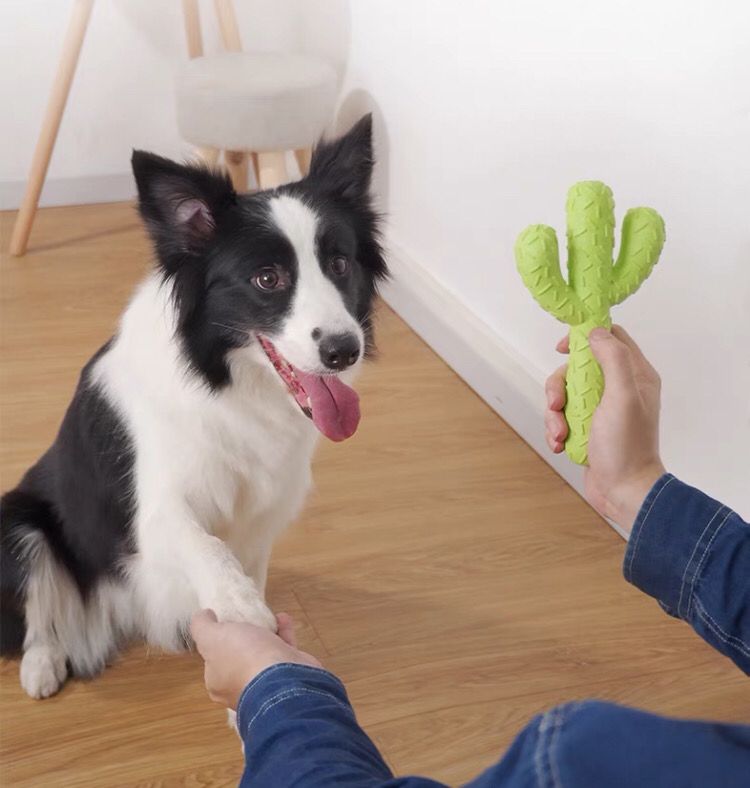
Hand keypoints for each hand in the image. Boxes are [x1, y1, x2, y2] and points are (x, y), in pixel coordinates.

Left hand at [190, 609, 321, 709]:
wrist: (285, 678)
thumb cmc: (243, 658)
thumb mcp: (212, 636)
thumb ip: (201, 626)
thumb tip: (201, 616)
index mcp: (218, 683)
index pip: (213, 659)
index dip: (218, 639)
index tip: (225, 622)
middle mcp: (240, 686)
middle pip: (239, 655)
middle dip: (244, 635)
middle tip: (246, 616)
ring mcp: (266, 683)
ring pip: (263, 653)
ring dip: (265, 631)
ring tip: (267, 614)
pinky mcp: (289, 675)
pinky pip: (283, 651)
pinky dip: (283, 633)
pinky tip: (283, 618)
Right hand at [544, 325, 665, 533]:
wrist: (624, 491)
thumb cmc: (626, 446)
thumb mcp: (622, 397)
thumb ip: (612, 359)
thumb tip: (595, 332)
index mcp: (635, 375)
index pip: (611, 338)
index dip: (584, 336)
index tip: (561, 349)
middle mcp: (619, 388)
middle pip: (578, 367)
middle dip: (559, 387)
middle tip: (556, 405)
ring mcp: (602, 409)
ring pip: (565, 394)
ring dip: (554, 414)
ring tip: (559, 434)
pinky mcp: (587, 427)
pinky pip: (562, 417)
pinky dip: (556, 429)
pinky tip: (560, 444)